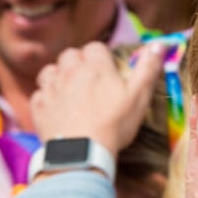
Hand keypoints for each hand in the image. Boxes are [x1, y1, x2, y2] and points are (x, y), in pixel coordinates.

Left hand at [32, 42, 164, 155]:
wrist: (82, 152)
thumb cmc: (115, 124)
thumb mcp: (139, 97)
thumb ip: (148, 69)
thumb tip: (159, 45)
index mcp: (95, 66)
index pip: (95, 47)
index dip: (102, 56)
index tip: (108, 70)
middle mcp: (70, 71)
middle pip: (70, 55)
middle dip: (79, 63)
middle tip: (90, 81)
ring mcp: (51, 88)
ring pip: (50, 71)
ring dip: (59, 77)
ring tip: (70, 92)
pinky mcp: (39, 105)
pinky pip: (39, 93)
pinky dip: (47, 98)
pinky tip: (57, 109)